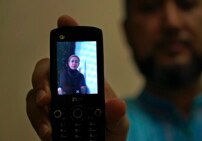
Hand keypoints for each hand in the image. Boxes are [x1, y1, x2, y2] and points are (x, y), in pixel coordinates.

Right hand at [26, 15, 128, 140]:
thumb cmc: (110, 134)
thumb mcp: (118, 123)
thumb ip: (117, 114)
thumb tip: (115, 104)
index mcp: (88, 83)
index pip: (78, 55)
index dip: (70, 36)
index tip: (65, 21)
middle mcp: (69, 89)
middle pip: (49, 69)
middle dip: (44, 75)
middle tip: (48, 95)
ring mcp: (56, 103)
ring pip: (36, 91)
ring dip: (38, 102)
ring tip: (49, 120)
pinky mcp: (46, 119)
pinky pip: (34, 112)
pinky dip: (37, 120)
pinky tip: (48, 131)